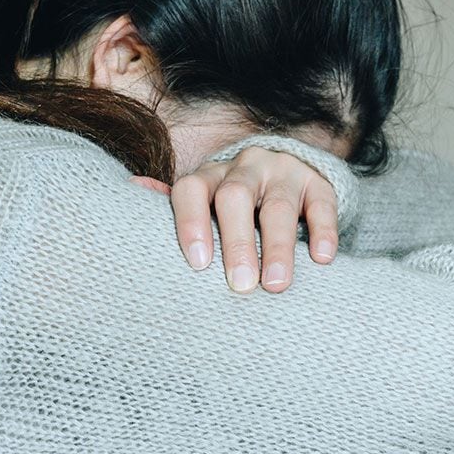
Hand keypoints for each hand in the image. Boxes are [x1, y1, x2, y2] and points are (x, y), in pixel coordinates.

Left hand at [149, 146, 338, 292]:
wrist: (287, 178)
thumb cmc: (235, 209)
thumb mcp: (205, 205)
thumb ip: (175, 206)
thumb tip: (131, 191)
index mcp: (210, 176)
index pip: (192, 190)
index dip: (191, 224)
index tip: (199, 264)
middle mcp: (244, 168)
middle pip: (235, 198)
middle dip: (237, 243)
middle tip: (239, 285)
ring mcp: (282, 172)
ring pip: (277, 205)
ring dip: (277, 247)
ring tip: (276, 285)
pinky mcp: (317, 182)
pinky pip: (321, 203)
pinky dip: (322, 231)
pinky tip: (322, 259)